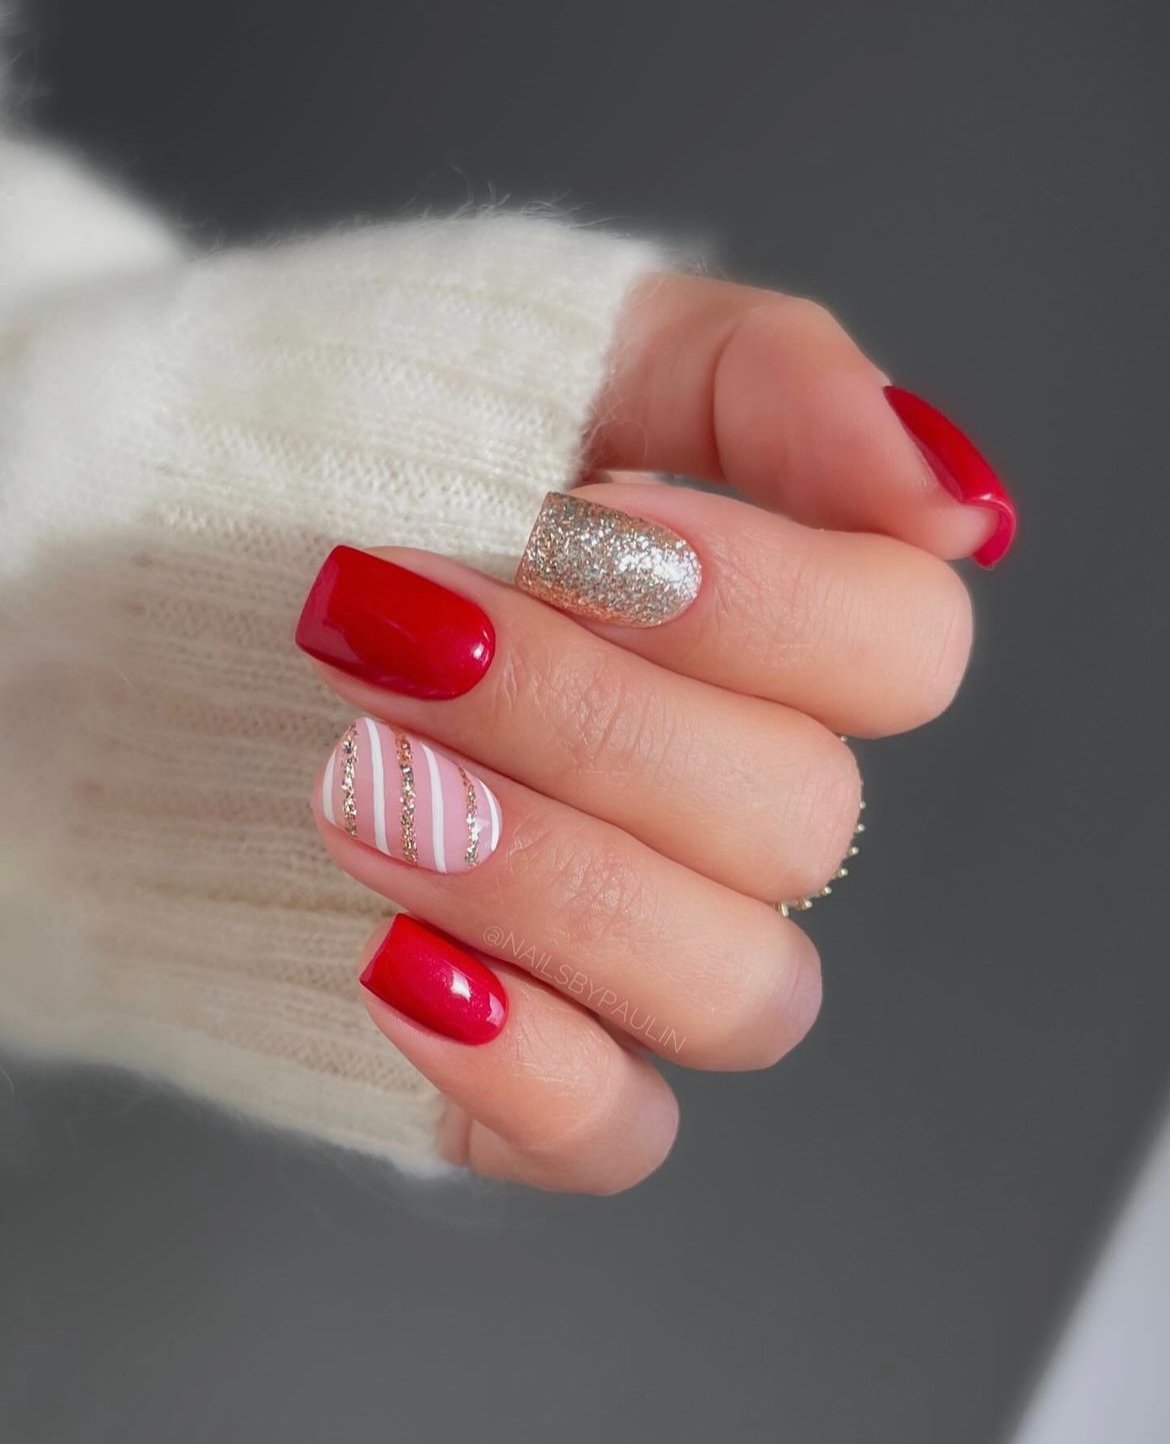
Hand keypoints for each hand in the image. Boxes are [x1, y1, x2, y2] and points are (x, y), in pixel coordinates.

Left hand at [295, 273, 1015, 1193]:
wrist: (129, 581)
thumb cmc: (349, 447)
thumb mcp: (554, 349)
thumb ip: (769, 385)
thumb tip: (956, 506)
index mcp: (765, 631)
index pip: (903, 650)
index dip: (770, 601)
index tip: (584, 522)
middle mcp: (728, 801)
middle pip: (797, 818)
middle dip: (591, 716)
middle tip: (408, 633)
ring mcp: (637, 941)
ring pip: (730, 985)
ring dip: (554, 879)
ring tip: (361, 782)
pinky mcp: (526, 1056)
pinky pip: (612, 1131)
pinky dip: (531, 1065)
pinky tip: (401, 965)